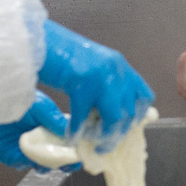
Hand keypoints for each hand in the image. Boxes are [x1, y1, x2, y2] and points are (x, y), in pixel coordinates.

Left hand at [0, 96, 78, 170]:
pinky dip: (25, 160)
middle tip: (65, 165)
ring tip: (43, 160)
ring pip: (40, 166)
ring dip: (44, 165)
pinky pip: (21, 164)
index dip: (75, 152)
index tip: (80, 156)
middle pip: (57, 159)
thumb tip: (72, 132)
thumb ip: (54, 118)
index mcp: (53, 129)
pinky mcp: (11, 155)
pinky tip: (24, 154)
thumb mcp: (40, 105)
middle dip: (63, 165)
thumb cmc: (17, 99)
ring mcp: (27, 150)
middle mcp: (42, 142)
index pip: (68, 144)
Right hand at [40, 23, 153, 143]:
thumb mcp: (94, 66)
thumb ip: (108, 84)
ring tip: (92, 142)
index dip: (138, 115)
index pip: (144, 96)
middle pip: (129, 113)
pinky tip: (71, 136)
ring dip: (104, 136)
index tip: (126, 126)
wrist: (40, 40)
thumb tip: (113, 112)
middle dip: (118, 133)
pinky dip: (77, 130)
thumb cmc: (62, 54)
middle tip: (106, 144)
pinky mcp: (81, 86)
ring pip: (114, 119)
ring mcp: (100, 78)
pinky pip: (83, 117)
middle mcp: (115, 70)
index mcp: (120, 65)